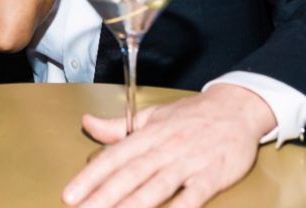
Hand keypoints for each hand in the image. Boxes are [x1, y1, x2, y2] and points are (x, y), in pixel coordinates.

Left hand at [62, 85, 275, 207]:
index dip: (91, 176)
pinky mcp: (211, 176)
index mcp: (148, 134)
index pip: (114, 157)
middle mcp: (164, 147)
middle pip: (130, 174)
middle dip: (105, 196)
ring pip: (157, 186)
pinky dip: (181, 207)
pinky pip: (194, 195)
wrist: (235, 108)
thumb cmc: (191, 114)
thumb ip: (118, 126)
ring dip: (135, 205)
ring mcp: (188, 162)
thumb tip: (88, 123)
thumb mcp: (152, 116)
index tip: (71, 194)